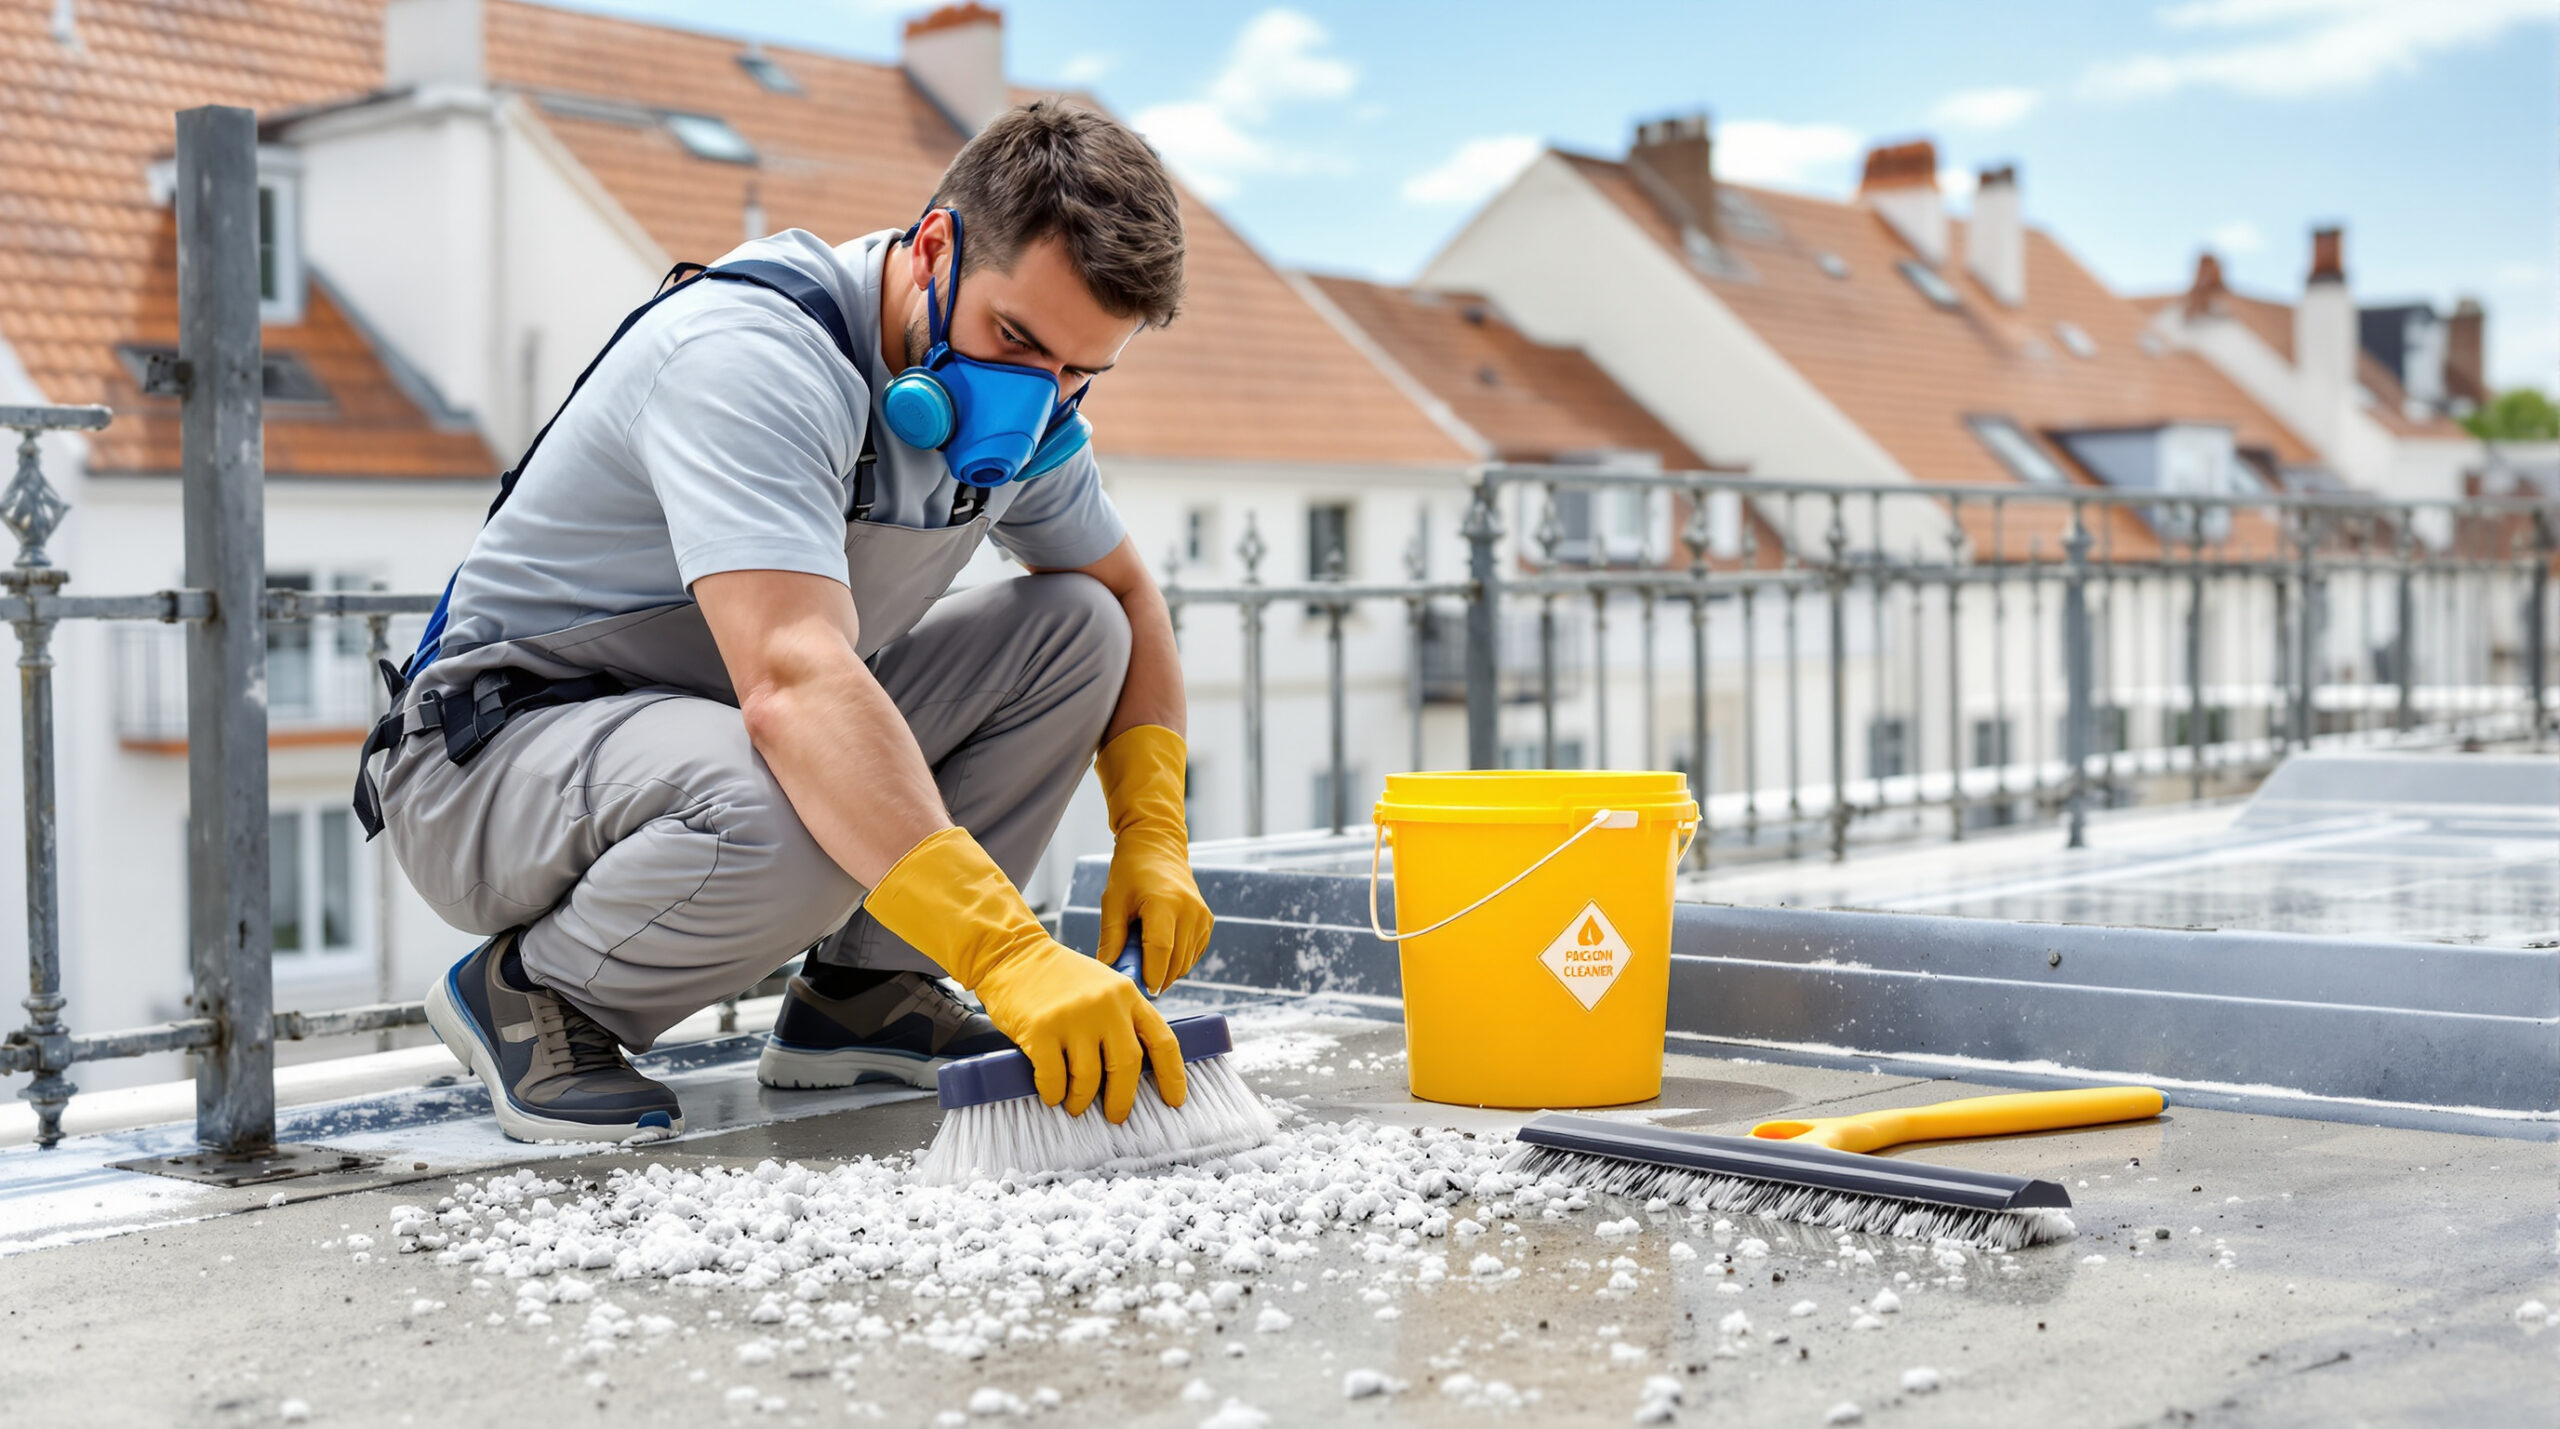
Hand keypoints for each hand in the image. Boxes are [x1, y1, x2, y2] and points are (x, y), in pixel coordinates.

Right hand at [974, 937, 1186, 1121]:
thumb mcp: (1103, 984)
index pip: (1162, 1041)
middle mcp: (1105, 1005)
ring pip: (1088, 1078)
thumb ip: (1122, 1016)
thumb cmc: (1058, 977)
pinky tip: (1052, 1094)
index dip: (1172, 1076)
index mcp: (1127, 994)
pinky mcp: (1041, 1030)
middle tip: (1115, 1116)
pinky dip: (1054, 1093)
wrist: (1012, 953)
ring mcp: (1073, 1017)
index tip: (1174, 1101)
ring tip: (1075, 1105)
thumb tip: (1134, 1070)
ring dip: (1082, 1100)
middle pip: (1127, 1066)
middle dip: (1122, 1100)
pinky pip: (1054, 1078)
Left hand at [1094, 725, 1213, 992]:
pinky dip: (1177, 960)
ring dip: (1166, 970)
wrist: (1158, 847)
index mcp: (1164, 903)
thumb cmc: (1130, 872)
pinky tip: (1160, 952)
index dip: (1151, 975)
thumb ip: (1112, 936)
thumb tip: (1108, 969)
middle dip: (1156, 977)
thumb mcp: (1113, 901)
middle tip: (1135, 978)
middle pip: (1175, 961)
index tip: (1140, 990)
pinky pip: (1193, 954)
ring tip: (1145, 958)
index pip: (1161, 951)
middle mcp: (1189, 911)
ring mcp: (1202, 917)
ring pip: (1186, 962)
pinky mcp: (1207, 921)